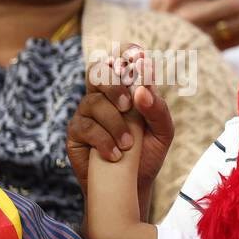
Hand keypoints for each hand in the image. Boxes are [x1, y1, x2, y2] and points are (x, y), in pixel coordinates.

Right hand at [69, 44, 174, 206]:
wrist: (132, 185)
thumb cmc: (147, 154)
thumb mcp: (163, 133)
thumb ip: (158, 110)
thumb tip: (143, 90)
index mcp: (128, 90)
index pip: (122, 61)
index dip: (127, 53)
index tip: (138, 55)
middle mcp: (105, 96)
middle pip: (99, 71)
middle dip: (114, 85)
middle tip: (129, 105)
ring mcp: (87, 112)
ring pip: (94, 101)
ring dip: (115, 123)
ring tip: (129, 145)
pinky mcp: (75, 132)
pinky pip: (85, 126)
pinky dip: (104, 140)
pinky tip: (115, 154)